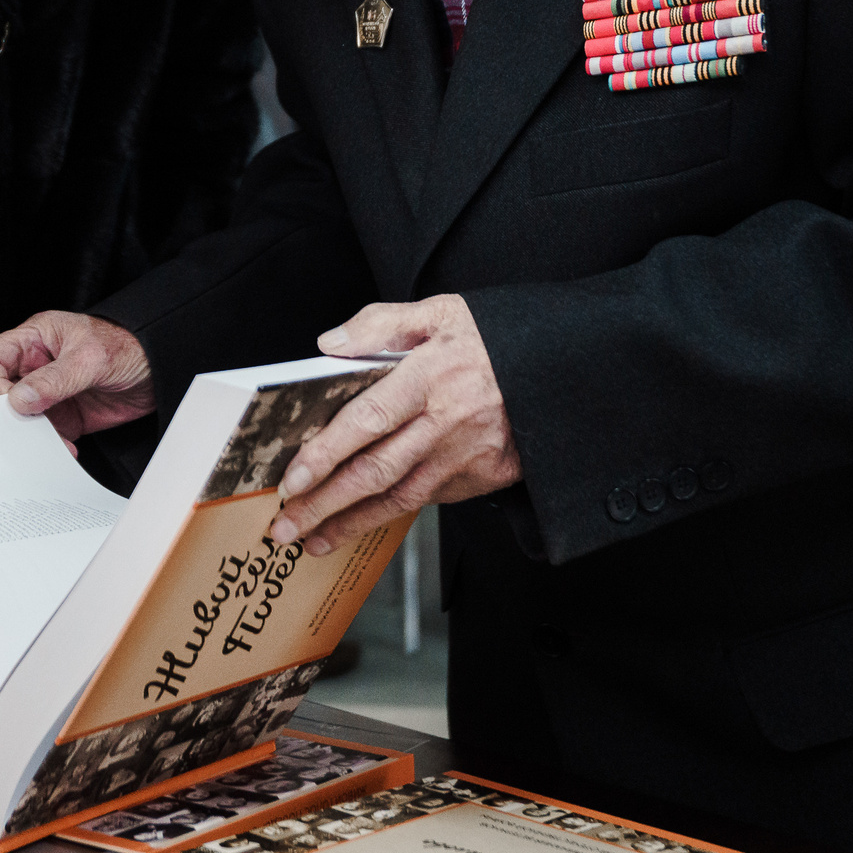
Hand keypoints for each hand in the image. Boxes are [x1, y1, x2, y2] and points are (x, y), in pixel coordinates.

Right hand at [0, 311, 155, 442]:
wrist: (162, 368)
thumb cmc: (130, 345)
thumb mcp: (91, 357)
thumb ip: (54, 379)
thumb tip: (19, 400)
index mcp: (33, 340)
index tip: (9, 403)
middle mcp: (34, 367)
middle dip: (6, 415)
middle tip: (24, 428)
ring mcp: (48, 394)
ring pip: (18, 419)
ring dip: (29, 436)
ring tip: (49, 442)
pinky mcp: (64, 417)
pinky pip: (43, 436)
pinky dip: (49, 447)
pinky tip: (66, 449)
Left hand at [272, 295, 521, 554]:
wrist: (567, 370)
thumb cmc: (497, 339)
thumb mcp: (442, 313)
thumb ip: (381, 324)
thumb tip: (329, 344)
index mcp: (430, 377)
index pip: (366, 421)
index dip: (325, 454)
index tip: (292, 478)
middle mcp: (445, 423)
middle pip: (374, 472)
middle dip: (324, 504)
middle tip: (285, 525)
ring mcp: (465, 456)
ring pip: (399, 498)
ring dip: (352, 523)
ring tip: (314, 539)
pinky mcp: (484, 477)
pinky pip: (428, 498)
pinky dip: (392, 514)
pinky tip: (363, 522)